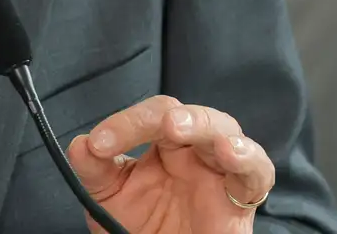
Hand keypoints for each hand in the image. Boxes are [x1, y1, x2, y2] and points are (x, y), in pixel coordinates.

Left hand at [68, 95, 275, 233]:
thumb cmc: (145, 224)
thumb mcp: (110, 197)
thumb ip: (95, 171)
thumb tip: (78, 145)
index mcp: (164, 143)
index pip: (149, 116)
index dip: (124, 124)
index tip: (97, 145)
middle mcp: (194, 150)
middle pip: (185, 113)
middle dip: (161, 115)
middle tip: (148, 124)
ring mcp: (220, 169)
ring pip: (223, 128)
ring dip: (201, 124)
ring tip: (176, 127)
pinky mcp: (242, 197)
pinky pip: (258, 171)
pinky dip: (248, 158)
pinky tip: (230, 152)